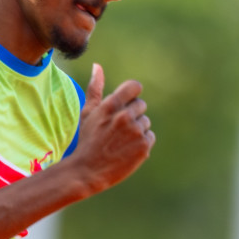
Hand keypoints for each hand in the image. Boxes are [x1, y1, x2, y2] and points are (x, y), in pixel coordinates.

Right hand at [67, 63, 153, 194]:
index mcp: (111, 105)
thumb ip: (95, 89)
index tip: (125, 104)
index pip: (135, 87)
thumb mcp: (88, 113)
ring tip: (121, 141)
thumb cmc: (87, 140)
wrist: (87, 171)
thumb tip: (97, 66)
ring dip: (137, 130)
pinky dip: (142, 143)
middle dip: (132, 115)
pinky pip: (150, 137)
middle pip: (141, 105)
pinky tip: (127, 150)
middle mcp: (125, 116)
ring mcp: (135, 132)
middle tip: (117, 130)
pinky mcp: (144, 147)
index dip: (132, 94)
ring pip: (146, 122)